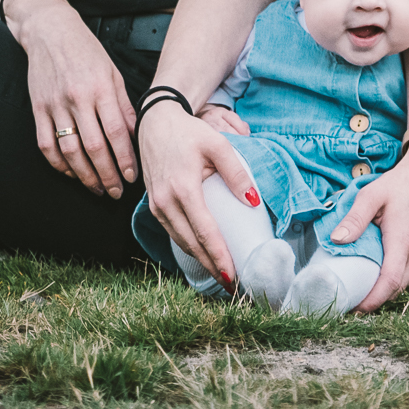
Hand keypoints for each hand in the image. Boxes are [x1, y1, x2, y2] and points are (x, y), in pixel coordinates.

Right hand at [11, 0, 137, 196]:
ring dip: (84, 176)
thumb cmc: (87, 52)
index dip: (125, 159)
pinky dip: (58, 164)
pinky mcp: (38, 109)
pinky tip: (71, 173)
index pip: (116, 133)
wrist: (50, 32)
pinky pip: (46, 144)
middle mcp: (78, 98)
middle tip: (116, 192)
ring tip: (97, 188)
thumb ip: (124, 106)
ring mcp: (55, 105)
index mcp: (101, 89)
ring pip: (70, 151)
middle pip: (94, 147)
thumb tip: (137, 136)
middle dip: (107, 175)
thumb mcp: (113, 73)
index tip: (132, 177)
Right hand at [136, 105, 261, 288]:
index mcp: (183, 188)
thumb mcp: (218, 144)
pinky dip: (189, 247)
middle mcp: (166, 202)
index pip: (204, 231)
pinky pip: (173, 233)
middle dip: (212, 267)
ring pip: (181, 242)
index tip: (233, 276)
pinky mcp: (154, 206)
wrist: (155, 122)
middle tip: (233, 285)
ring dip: (200, 261)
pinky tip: (203, 255)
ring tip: (221, 275)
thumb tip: (254, 202)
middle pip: (191, 244)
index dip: (219, 256)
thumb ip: (237, 173)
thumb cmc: (188, 132)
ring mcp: (157, 205)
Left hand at [327, 139, 408, 311]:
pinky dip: (395, 282)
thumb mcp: (372, 194)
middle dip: (375, 301)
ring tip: (362, 294)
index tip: (354, 308)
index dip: (373, 299)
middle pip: (397, 287)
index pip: (390, 280)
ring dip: (385, 293)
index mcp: (403, 239)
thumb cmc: (401, 183)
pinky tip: (379, 279)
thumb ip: (355, 218)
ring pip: (405, 283)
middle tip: (350, 304)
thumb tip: (337, 240)